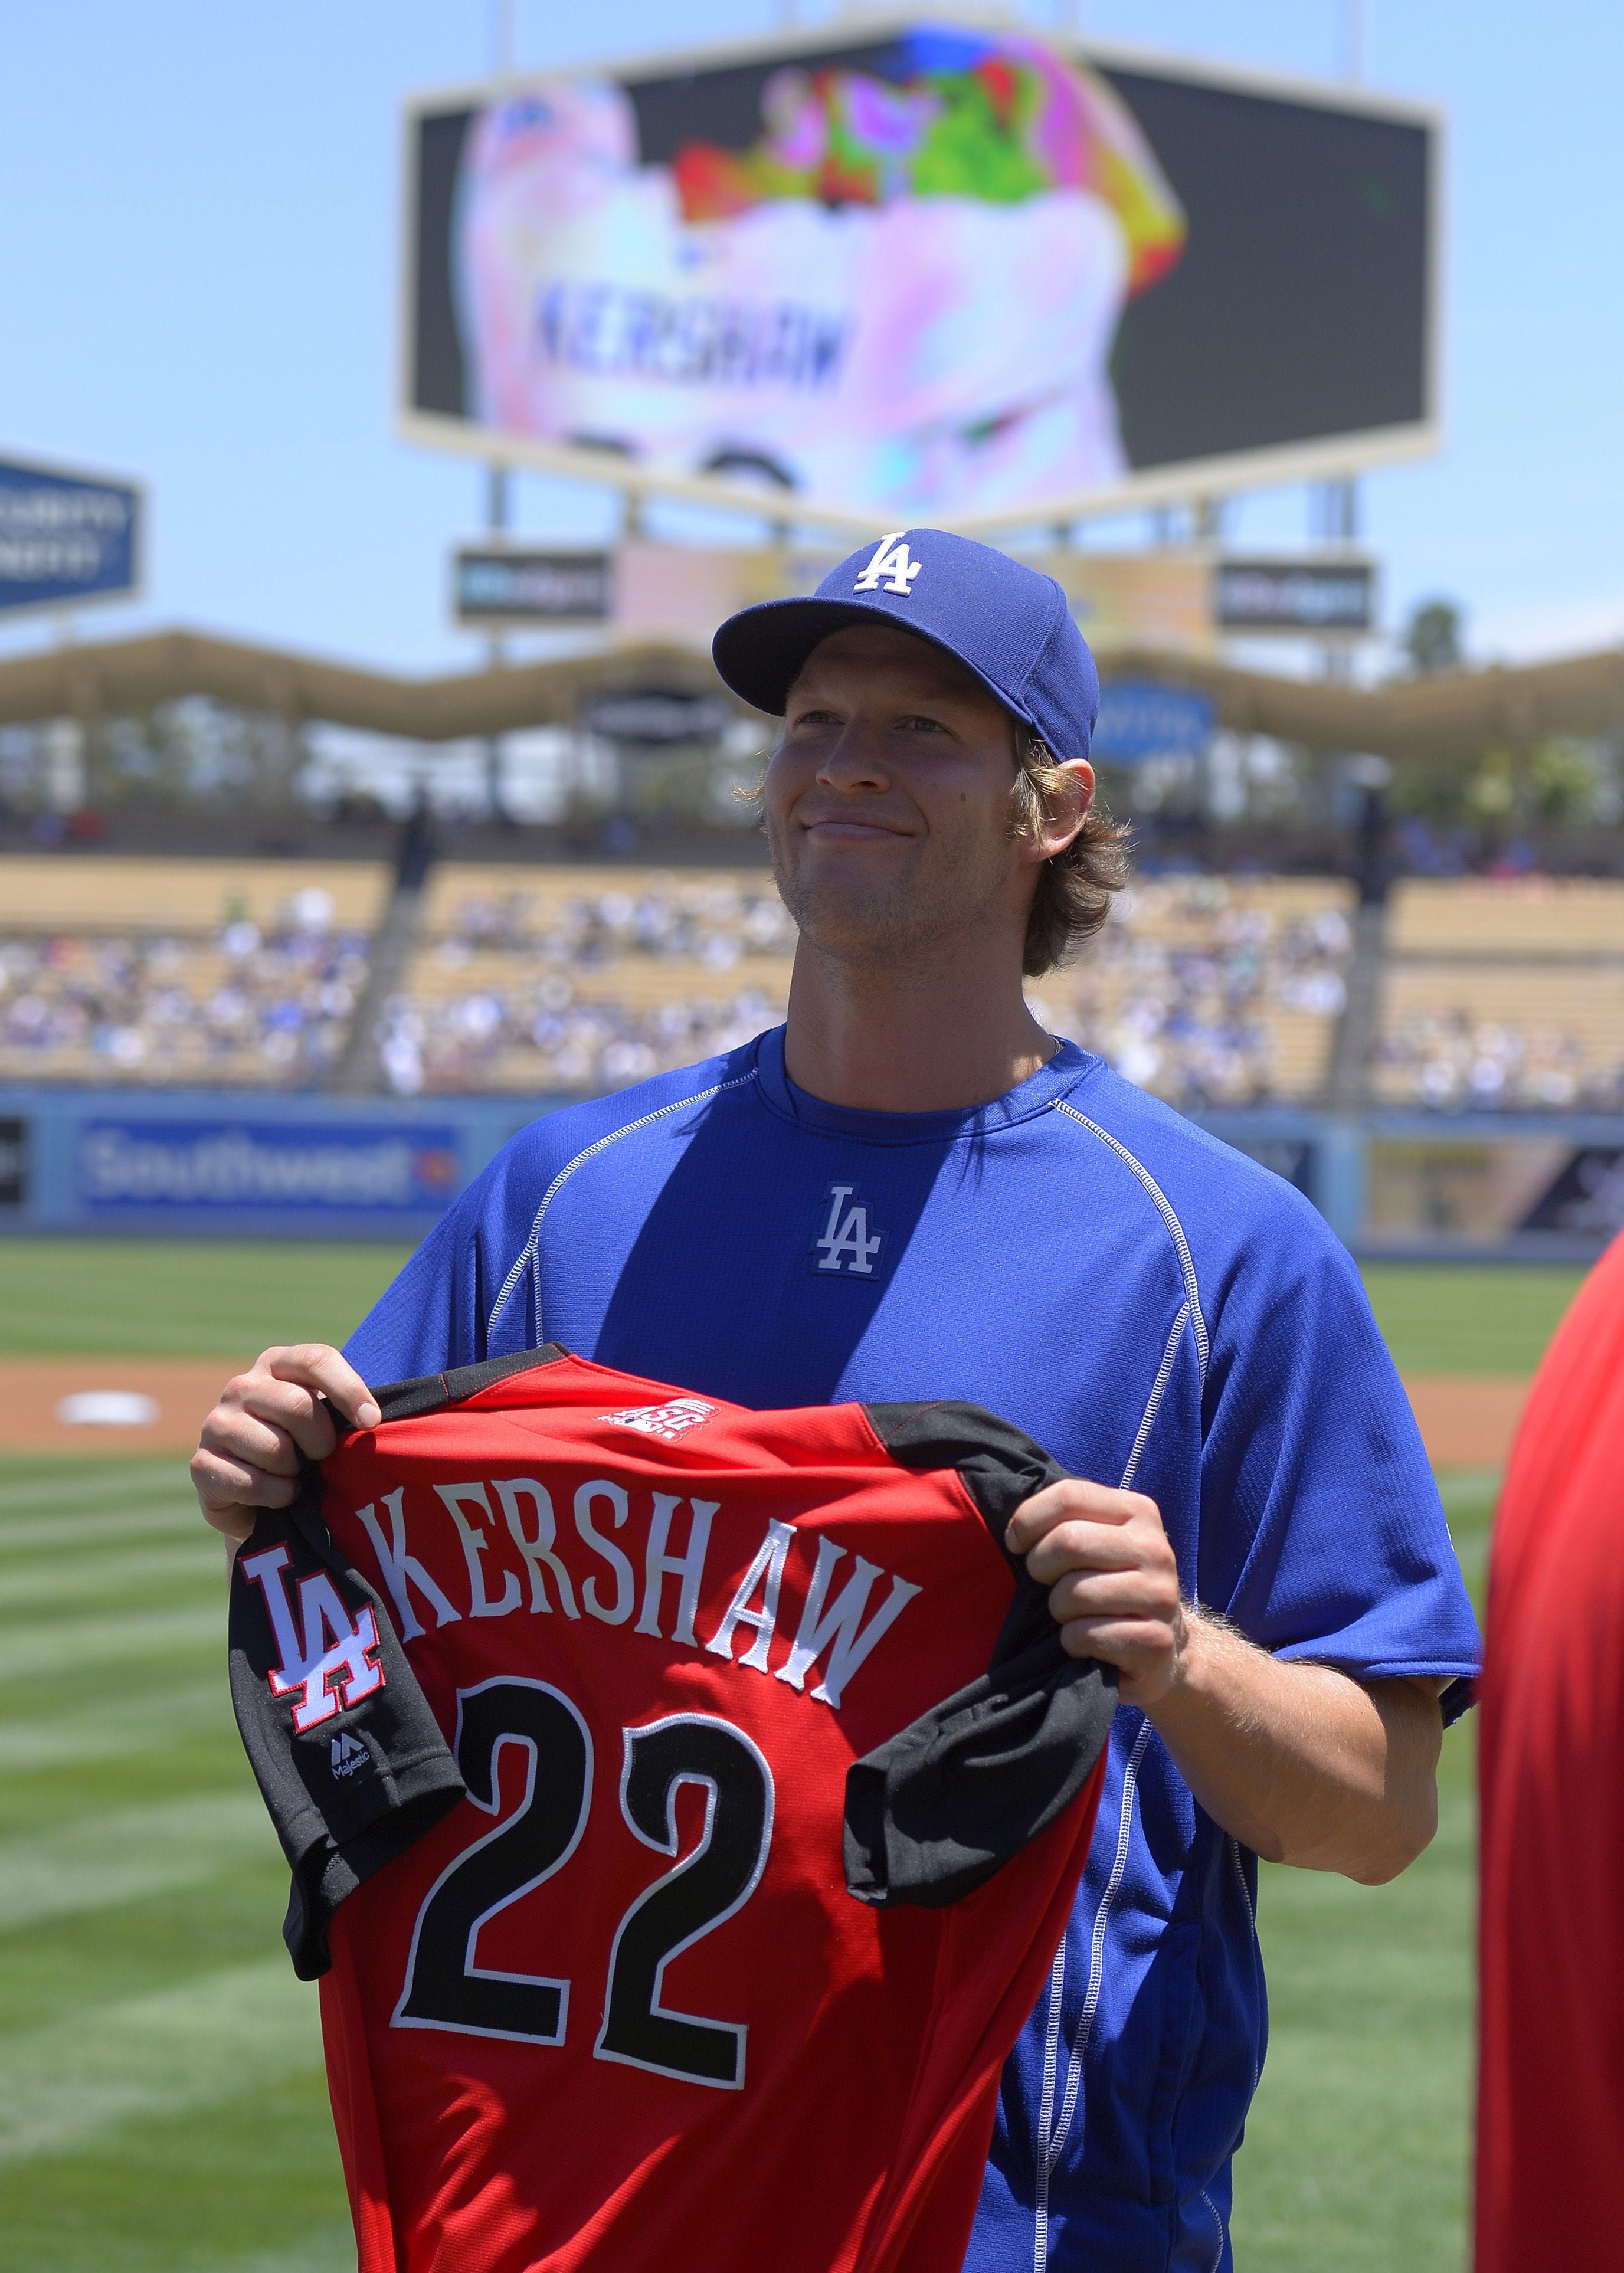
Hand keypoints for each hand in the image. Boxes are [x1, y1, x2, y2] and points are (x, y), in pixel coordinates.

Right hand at [191, 1345, 379, 1541]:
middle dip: (322, 1442)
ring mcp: (216, 1424)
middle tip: (322, 1457)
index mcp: (276, 1364)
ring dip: (295, 1471)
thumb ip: (344, 1409)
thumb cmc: (304, 1448)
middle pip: (298, 1406)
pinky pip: (252, 1483)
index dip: (349, 1390)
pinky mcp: (201, 1464)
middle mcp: (241, 1386)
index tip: (372, 1422)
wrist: (260, 1497)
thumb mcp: (326, 1420)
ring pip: (275, 1449)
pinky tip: (279, 1494)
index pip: (316, 1360)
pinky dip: (276, 1495)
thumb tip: (372, 1419)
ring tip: (294, 1473)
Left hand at [1005, 1477, 1186, 1708]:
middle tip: (1045, 1582)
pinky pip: (1085, 1635)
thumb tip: (1013, 1529)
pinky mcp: (1155, 1640)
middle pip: (1069, 1541)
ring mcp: (1160, 1596)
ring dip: (1058, 1609)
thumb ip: (1065, 1520)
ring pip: (1075, 1592)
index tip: (1016, 1543)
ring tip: (1071, 1614)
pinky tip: (1085, 1641)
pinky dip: (1071, 1641)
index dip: (1028, 1520)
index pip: (1070, 1496)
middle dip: (1040, 1566)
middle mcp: (1155, 1549)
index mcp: (1139, 1512)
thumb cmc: (1112, 1583)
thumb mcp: (1098, 1539)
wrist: (1163, 1643)